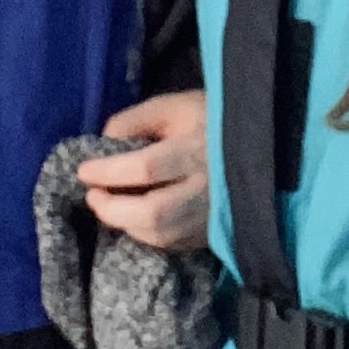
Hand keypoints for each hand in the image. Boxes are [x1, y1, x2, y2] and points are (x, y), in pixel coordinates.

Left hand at [79, 90, 210, 253]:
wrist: (264, 150)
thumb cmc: (214, 120)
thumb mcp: (176, 106)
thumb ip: (138, 119)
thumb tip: (105, 141)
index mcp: (196, 151)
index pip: (146, 168)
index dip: (109, 172)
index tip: (83, 170)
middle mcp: (204, 191)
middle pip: (152, 214)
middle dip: (112, 209)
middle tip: (92, 195)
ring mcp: (210, 217)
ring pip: (160, 235)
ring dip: (126, 224)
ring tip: (109, 206)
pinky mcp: (212, 233)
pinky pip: (172, 243)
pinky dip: (146, 234)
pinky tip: (134, 219)